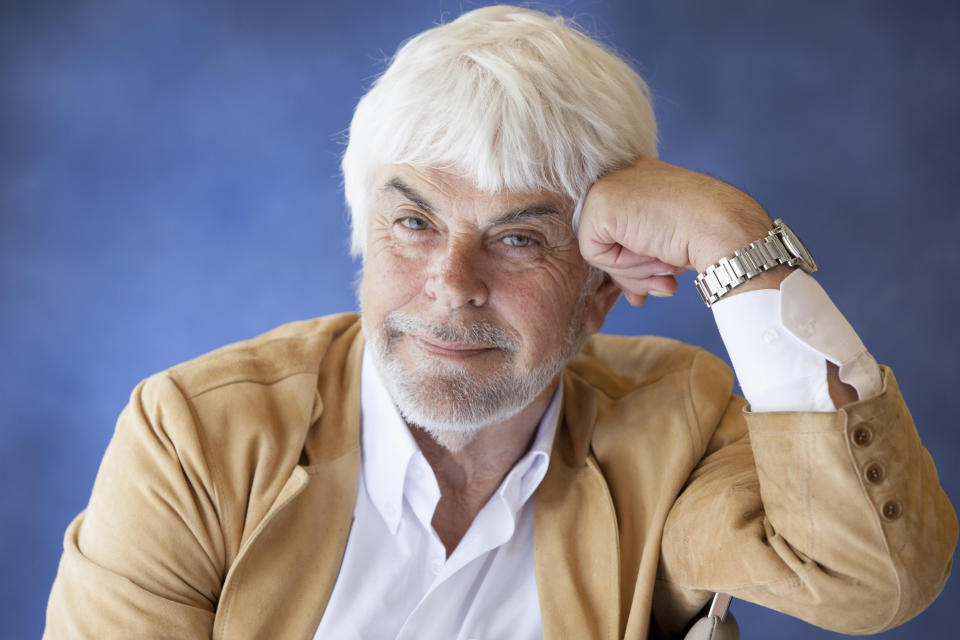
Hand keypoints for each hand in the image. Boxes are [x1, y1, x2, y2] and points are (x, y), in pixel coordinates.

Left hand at [578, 157, 783, 304]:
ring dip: (632, 271)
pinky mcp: (600, 203)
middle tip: (663, 283)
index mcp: (638, 178)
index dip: (633, 263)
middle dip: (631, 273)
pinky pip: (593, 253)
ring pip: (597, 249)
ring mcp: (607, 185)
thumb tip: (631, 291)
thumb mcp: (664, 240)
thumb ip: (639, 254)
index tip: (660, 279)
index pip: (615, 229)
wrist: (723, 228)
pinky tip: (652, 253)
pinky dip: (622, 266)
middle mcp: (620, 175)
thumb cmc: (705, 236)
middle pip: (604, 240)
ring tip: (664, 266)